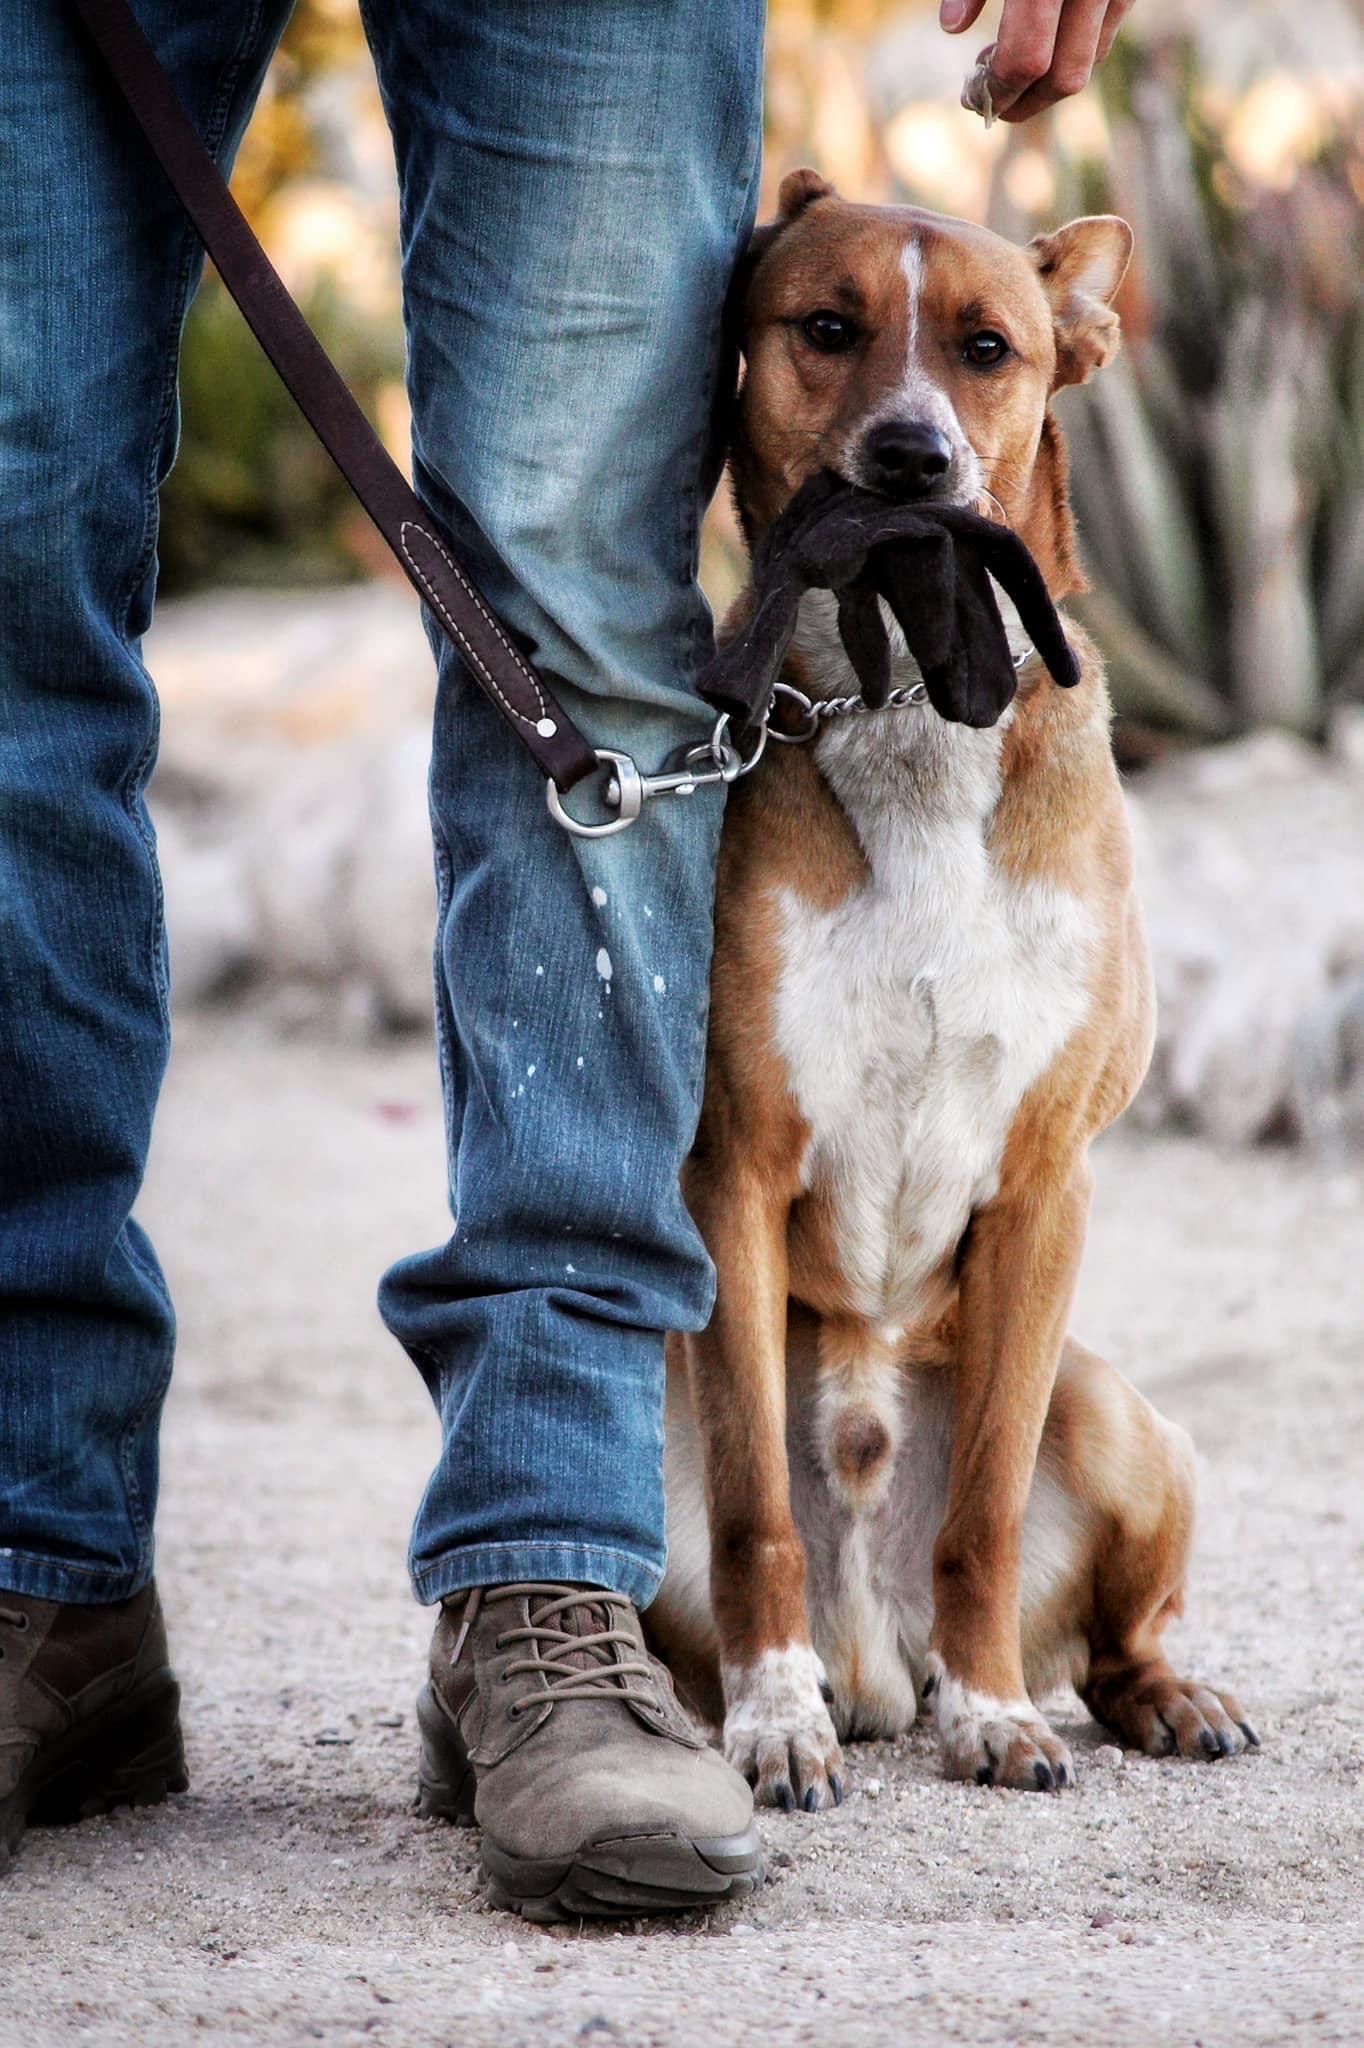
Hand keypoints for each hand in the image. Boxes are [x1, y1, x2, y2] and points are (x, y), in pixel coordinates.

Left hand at [941, 0, 1133, 123]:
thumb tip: (951, 26)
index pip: (1024, 63)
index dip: (996, 91)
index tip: (972, 97)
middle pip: (1064, 79)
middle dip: (1024, 103)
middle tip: (991, 101)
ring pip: (1089, 62)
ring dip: (1048, 82)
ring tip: (1010, 68)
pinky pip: (1105, 35)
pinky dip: (1072, 51)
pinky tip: (1045, 40)